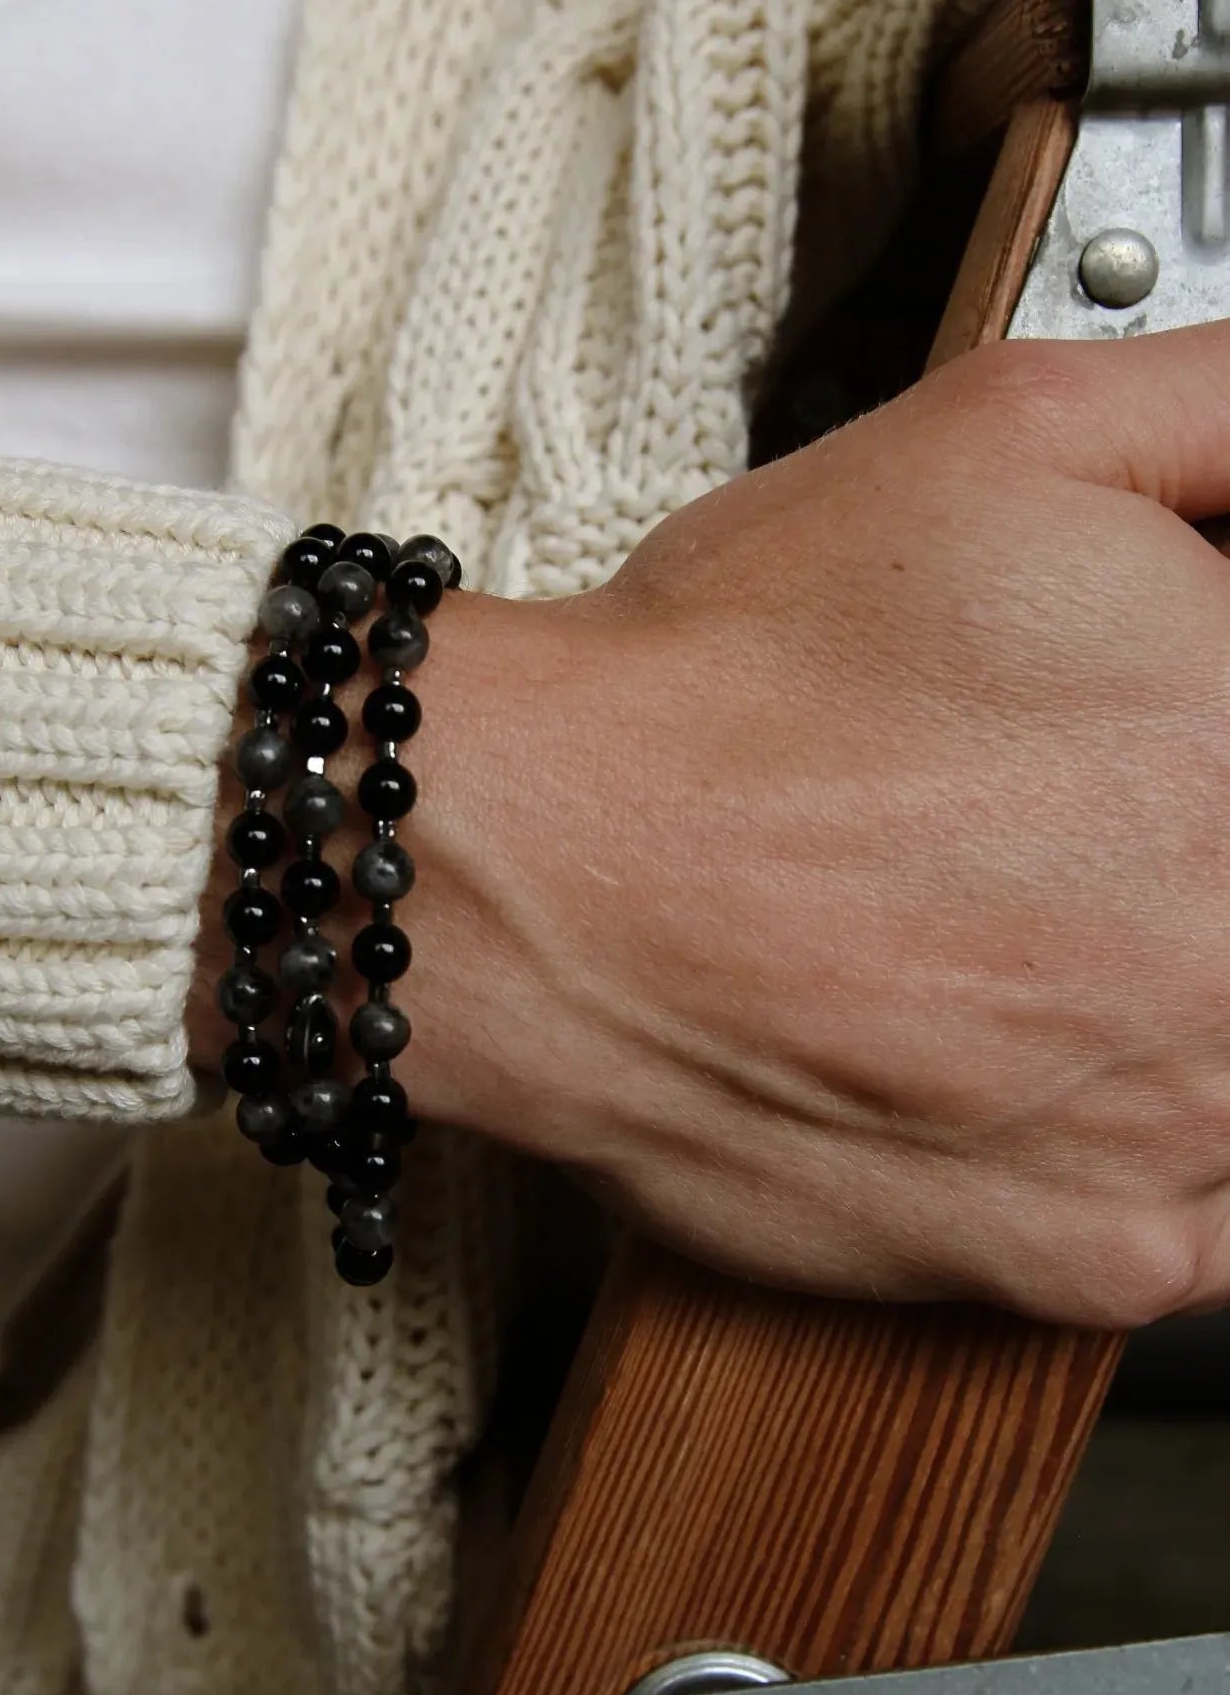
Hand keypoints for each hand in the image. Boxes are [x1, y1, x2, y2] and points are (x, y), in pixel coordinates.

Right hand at [396, 323, 1229, 1325]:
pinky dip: (1151, 1139)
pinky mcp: (1104, 1260)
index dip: (1202, 736)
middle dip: (1184, 861)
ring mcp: (1198, 1130)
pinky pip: (1217, 1222)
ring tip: (1033, 935)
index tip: (1149, 755)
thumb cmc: (737, 676)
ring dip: (1183, 1000)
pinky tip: (1031, 1052)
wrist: (534, 874)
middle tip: (1064, 830)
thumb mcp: (1018, 434)